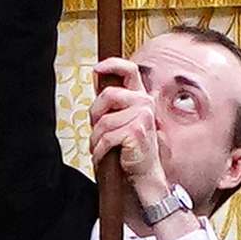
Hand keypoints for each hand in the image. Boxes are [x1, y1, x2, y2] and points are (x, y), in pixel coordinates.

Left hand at [90, 60, 186, 215]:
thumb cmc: (130, 149)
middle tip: (98, 129)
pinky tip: (105, 155)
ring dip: (96, 139)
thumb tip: (98, 77)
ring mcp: (142, 116)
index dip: (112, 64)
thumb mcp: (120, 120)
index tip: (97, 69)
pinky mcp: (136, 131)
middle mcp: (144, 103)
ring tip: (103, 147)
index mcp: (140, 97)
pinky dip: (100, 150)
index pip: (130, 70)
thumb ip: (111, 101)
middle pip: (108, 95)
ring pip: (103, 121)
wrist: (143, 175)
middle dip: (95, 115)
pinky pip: (106, 137)